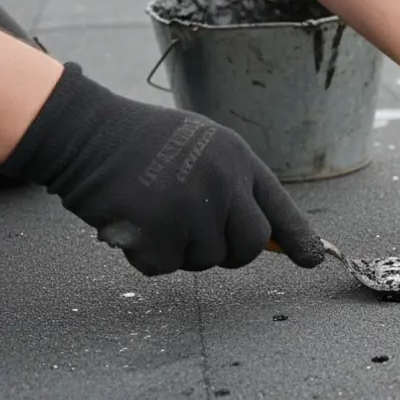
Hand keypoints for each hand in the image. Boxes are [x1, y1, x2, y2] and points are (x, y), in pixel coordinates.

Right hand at [0, 63, 324, 275]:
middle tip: (197, 235)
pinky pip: (166, 266)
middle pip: (249, 245)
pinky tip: (135, 222)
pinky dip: (148, 255)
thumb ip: (234, 185)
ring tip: (157, 212)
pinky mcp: (159, 233)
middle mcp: (223, 183)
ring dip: (181, 249)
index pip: (279, 207)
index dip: (298, 237)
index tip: (313, 260)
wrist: (86, 133)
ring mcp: (193, 209)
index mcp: (238, 159)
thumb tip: (265, 236)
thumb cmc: (142, 142)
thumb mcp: (203, 148)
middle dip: (229, 252)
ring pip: (206, 260)